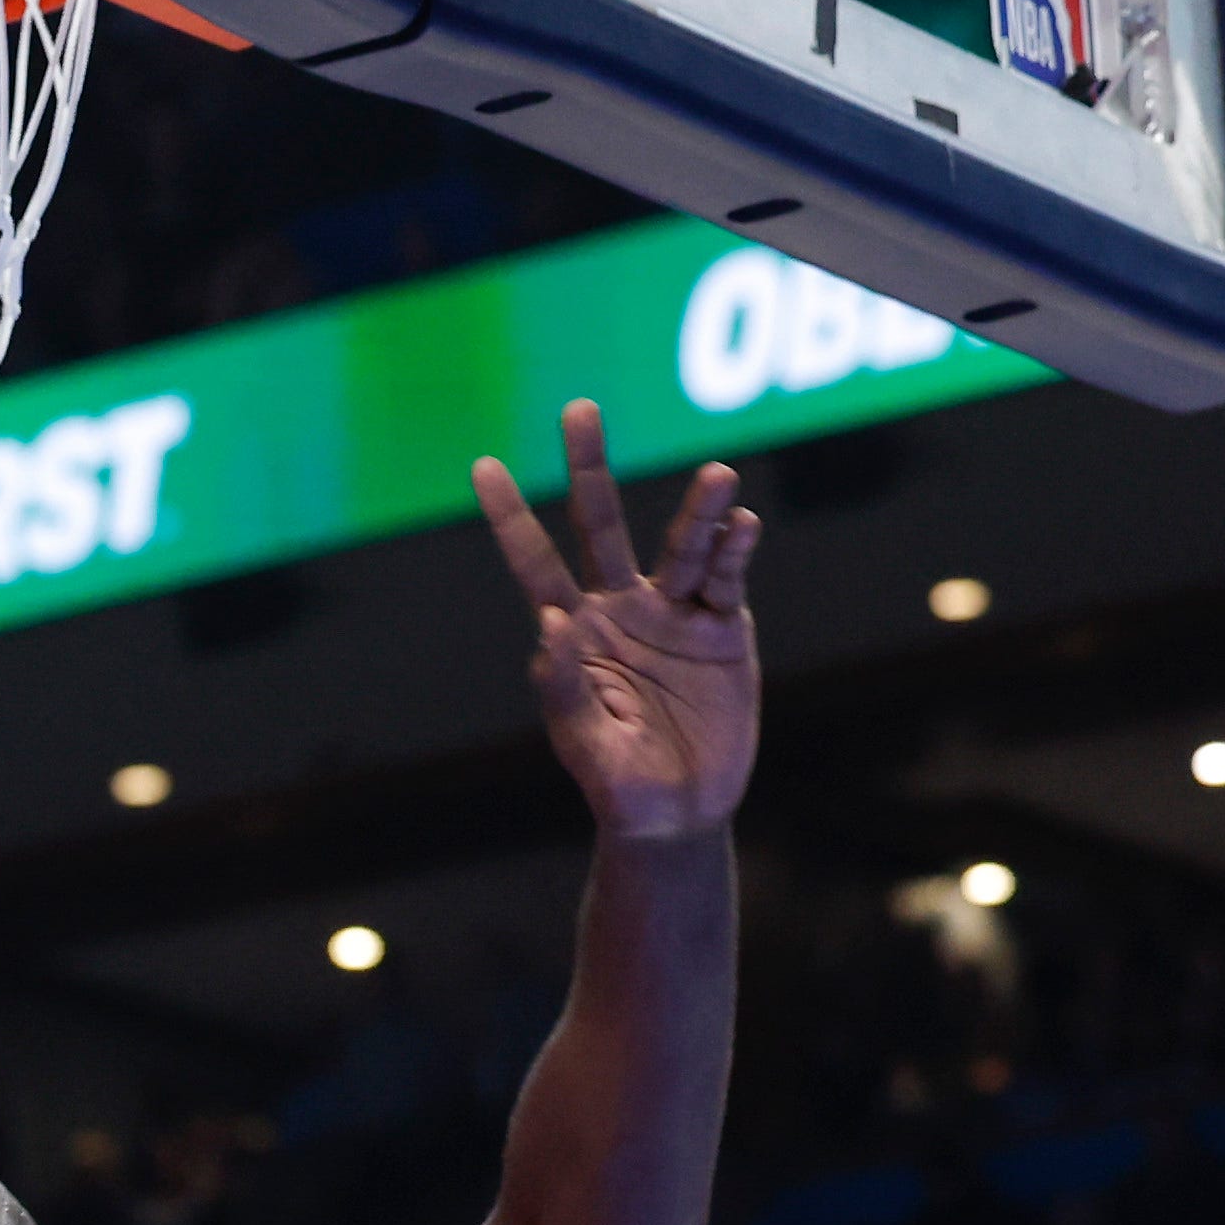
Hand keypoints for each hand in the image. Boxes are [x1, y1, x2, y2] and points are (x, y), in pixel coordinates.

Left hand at [470, 397, 755, 838]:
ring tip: (719, 476)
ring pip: (681, 548)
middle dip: (589, 468)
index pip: (534, 564)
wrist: (679, 815)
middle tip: (578, 409)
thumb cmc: (618, 785)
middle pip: (601, 526)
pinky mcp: (722, 630)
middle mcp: (619, 609)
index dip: (510, 517)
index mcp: (572, 632)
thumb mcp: (585, 743)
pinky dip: (735, 551)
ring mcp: (673, 614)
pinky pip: (726, 580)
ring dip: (700, 513)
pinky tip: (742, 522)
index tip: (483, 466)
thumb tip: (549, 627)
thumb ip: (563, 690)